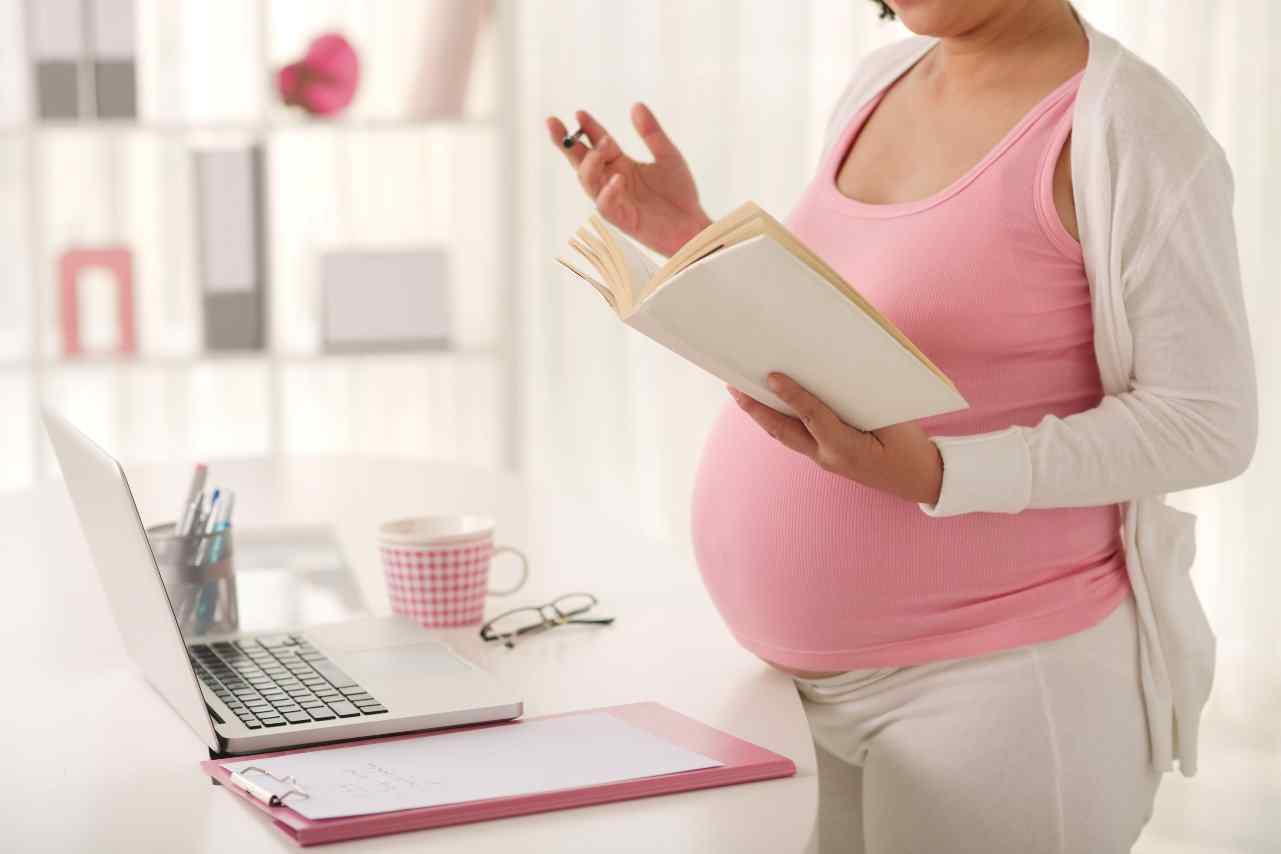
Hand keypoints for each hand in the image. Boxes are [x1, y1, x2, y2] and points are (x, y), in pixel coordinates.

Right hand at [546, 103, 711, 255]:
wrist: (692, 225)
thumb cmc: (679, 193)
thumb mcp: (668, 155)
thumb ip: (651, 132)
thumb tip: (636, 105)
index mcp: (620, 164)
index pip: (597, 142)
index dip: (587, 128)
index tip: (579, 112)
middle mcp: (611, 180)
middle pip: (581, 160)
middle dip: (566, 143)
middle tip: (553, 123)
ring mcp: (614, 200)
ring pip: (588, 181)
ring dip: (591, 162)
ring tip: (603, 145)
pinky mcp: (621, 219)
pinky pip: (605, 206)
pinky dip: (608, 192)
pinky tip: (618, 178)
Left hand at [728, 373, 943, 504]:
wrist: (920, 480)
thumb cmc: (910, 448)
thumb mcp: (895, 423)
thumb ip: (864, 403)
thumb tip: (835, 377)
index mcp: (847, 448)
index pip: (813, 417)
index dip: (792, 395)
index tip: (772, 375)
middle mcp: (828, 456)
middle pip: (782, 430)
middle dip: (755, 408)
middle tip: (732, 384)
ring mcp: (824, 458)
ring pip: (784, 434)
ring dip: (761, 413)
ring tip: (740, 390)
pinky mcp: (825, 455)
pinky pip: (795, 435)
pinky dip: (778, 418)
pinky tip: (769, 402)